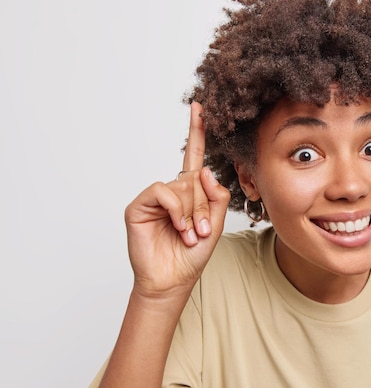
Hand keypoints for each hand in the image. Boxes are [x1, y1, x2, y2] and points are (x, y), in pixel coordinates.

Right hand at [124, 102, 230, 298]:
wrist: (173, 279)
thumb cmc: (192, 255)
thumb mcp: (215, 224)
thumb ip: (215, 196)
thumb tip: (203, 170)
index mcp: (190, 193)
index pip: (194, 157)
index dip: (197, 132)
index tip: (200, 107)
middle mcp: (172, 191)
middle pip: (194, 178)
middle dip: (203, 207)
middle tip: (201, 231)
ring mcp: (154, 197)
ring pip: (181, 185)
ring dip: (191, 213)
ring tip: (189, 235)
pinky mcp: (139, 204)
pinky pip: (163, 191)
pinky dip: (175, 209)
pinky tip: (177, 226)